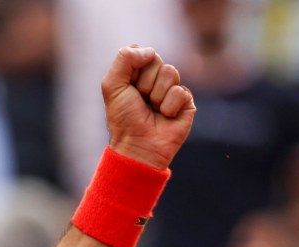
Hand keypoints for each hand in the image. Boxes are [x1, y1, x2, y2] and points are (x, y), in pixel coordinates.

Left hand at [102, 46, 195, 169]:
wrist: (139, 145)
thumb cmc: (123, 118)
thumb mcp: (112, 86)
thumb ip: (124, 59)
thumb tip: (150, 51)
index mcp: (136, 74)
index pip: (142, 53)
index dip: (135, 67)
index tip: (128, 86)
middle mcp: (154, 80)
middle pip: (156, 60)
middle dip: (144, 82)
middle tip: (140, 100)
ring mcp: (171, 89)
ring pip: (171, 72)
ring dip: (156, 94)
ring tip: (153, 109)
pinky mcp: (186, 101)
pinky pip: (180, 91)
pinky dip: (169, 106)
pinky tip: (165, 117)